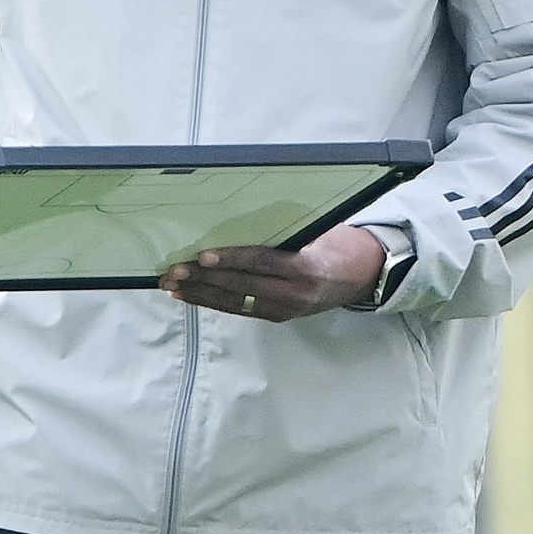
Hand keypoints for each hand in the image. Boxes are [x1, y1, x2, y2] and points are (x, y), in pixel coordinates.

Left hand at [159, 223, 386, 319]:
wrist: (360, 277)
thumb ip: (285, 231)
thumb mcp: (319, 232)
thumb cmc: (335, 245)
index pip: (262, 263)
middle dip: (204, 279)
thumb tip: (240, 217)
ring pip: (235, 303)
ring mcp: (285, 310)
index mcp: (307, 269)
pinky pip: (239, 310)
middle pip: (242, 287)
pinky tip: (188, 296)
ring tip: (172, 285)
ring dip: (200, 294)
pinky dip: (211, 302)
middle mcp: (295, 295)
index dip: (231, 260)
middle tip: (175, 271)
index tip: (203, 255)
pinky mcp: (277, 316)